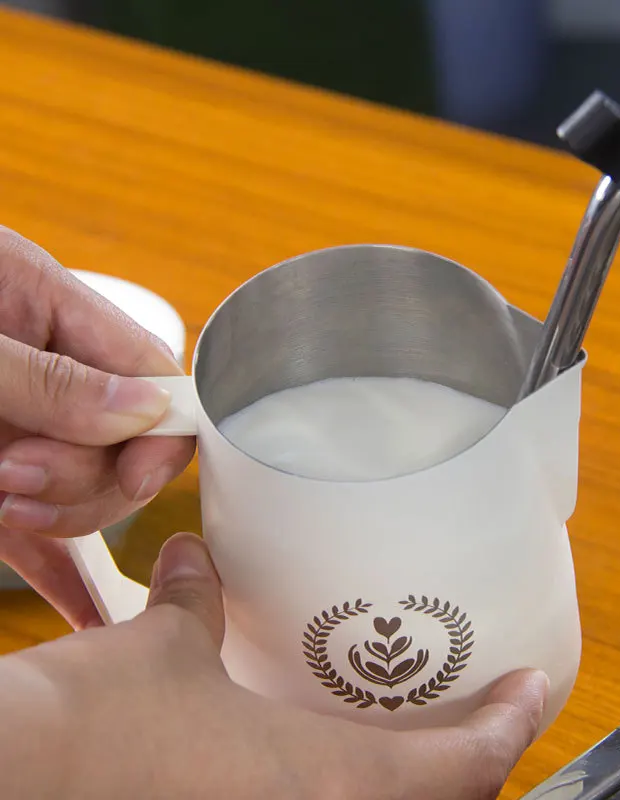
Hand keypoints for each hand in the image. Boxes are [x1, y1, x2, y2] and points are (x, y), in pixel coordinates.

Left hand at [0, 226, 194, 626]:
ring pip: (86, 490)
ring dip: (57, 510)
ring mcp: (20, 428)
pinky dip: (63, 568)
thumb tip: (144, 410)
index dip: (159, 426)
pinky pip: (42, 529)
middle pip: (124, 441)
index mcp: (49, 305)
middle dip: (86, 474)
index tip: (132, 471)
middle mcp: (45, 370)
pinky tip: (86, 605)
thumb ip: (48, 377)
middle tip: (14, 475)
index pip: (152, 373)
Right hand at [0, 534, 547, 799]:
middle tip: (485, 704)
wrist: (17, 780)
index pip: (464, 766)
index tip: (535, 685)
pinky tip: (319, 757)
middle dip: (474, 756)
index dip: (513, 723)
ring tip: (421, 727)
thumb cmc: (98, 730)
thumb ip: (195, 599)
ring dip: (415, 775)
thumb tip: (194, 556)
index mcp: (325, 780)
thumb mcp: (164, 647)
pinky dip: (345, 782)